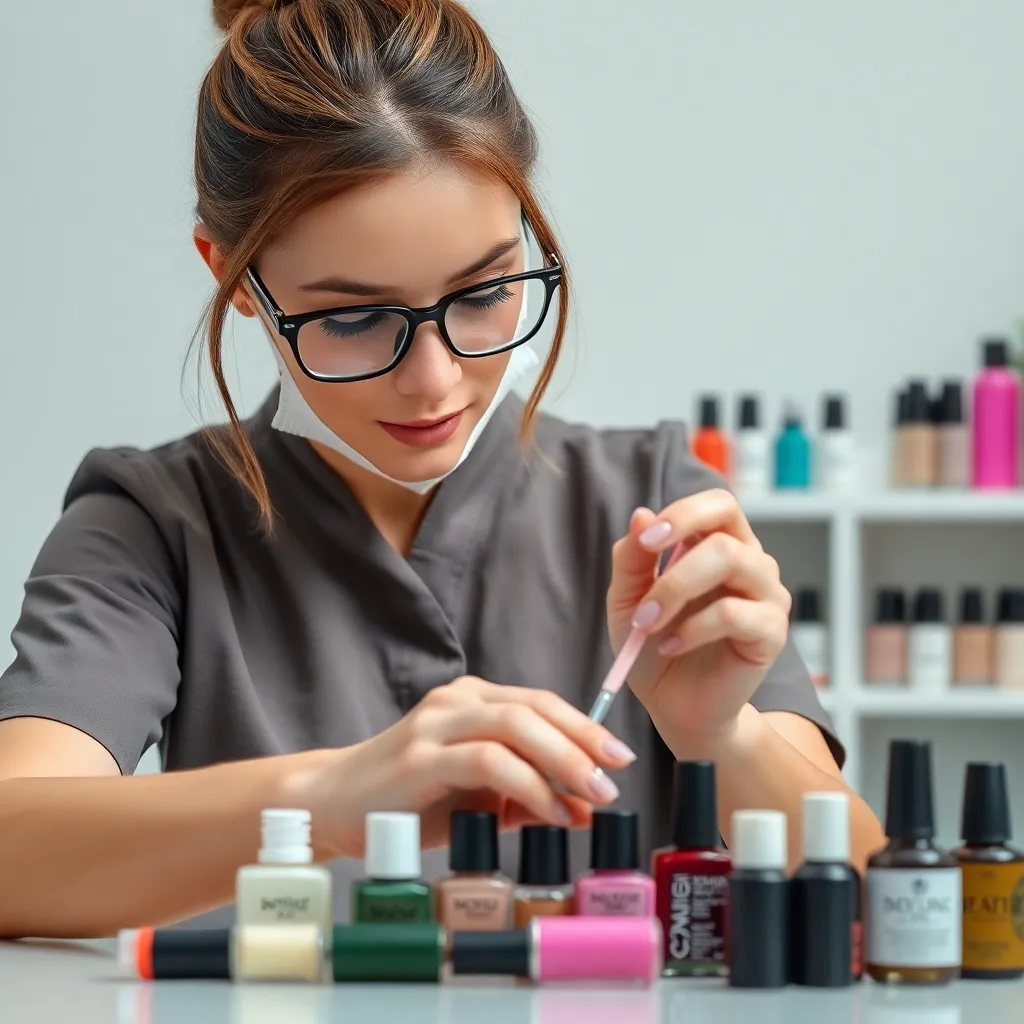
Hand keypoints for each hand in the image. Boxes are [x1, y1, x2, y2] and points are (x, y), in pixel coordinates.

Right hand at [308, 676, 636, 857]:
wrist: (334, 804)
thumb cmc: (409, 800)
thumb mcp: (478, 795)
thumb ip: (527, 796)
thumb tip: (585, 807)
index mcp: (471, 700)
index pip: (539, 701)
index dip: (584, 726)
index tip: (619, 757)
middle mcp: (455, 701)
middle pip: (535, 706)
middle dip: (584, 741)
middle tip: (615, 776)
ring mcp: (436, 724)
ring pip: (516, 725)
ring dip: (564, 761)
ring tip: (592, 796)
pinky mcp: (420, 756)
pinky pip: (489, 760)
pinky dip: (530, 785)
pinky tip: (552, 810)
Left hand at [606, 489, 790, 749]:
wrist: (673, 705)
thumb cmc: (653, 645)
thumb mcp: (628, 598)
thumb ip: (632, 558)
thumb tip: (640, 514)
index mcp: (718, 543)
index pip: (718, 504)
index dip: (683, 513)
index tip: (646, 540)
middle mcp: (750, 562)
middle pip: (725, 533)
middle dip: (674, 567)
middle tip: (641, 603)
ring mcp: (767, 596)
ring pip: (734, 562)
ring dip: (678, 592)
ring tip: (648, 626)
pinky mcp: (771, 632)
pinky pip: (736, 614)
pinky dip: (693, 629)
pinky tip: (671, 647)